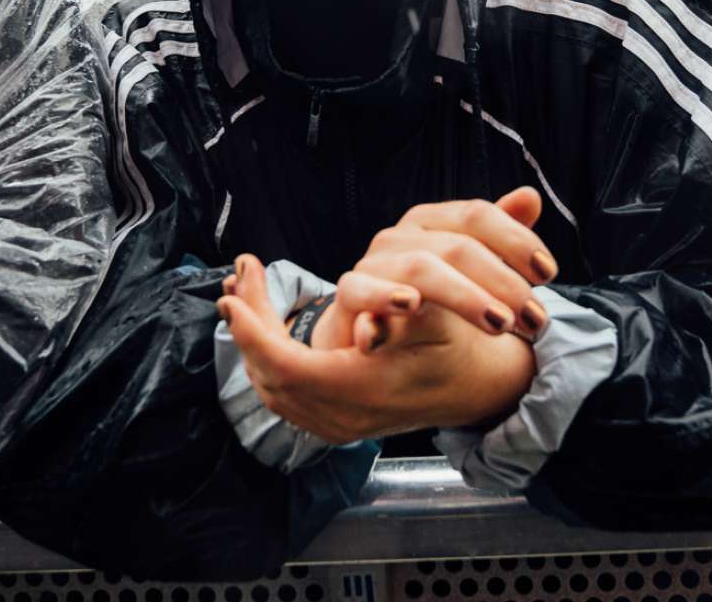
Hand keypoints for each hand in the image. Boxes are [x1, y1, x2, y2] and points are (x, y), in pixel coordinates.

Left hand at [220, 259, 535, 442]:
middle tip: (235, 286)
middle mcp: (343, 416)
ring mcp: (338, 426)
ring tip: (243, 300)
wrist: (479, 390)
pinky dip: (268, 363)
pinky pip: (286, 398)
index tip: (232, 298)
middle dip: (246, 330)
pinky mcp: (337, 425)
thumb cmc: (459, 349)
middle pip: (269, 377)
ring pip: (273, 390)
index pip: (285, 367)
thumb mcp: (439, 327)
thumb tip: (367, 327)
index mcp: (362, 390)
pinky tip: (264, 332)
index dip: (253, 333)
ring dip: (253, 345)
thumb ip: (400, 323)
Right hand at [305, 187, 557, 350]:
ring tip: (499, 323)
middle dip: (503, 282)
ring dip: (464, 296)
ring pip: (420, 268)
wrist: (372, 339)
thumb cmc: (428, 304)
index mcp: (433, 222)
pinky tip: (411, 305)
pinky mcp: (349, 295)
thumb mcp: (469, 272)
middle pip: (457, 246)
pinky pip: (362, 290)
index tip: (548, 274)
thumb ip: (499, 237)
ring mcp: (373, 263)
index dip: (517, 241)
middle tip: (534, 319)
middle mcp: (401, 236)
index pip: (478, 215)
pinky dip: (385, 297)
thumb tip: (530, 196)